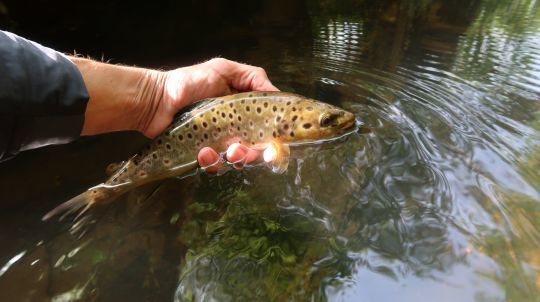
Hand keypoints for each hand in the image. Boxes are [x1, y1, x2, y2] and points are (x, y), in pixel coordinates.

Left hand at [75, 57, 276, 172]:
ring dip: (234, 158)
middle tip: (241, 150)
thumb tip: (276, 93)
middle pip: (255, 148)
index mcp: (243, 109)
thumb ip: (253, 77)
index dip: (273, 140)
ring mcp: (219, 141)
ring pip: (236, 159)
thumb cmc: (189, 81)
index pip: (266, 127)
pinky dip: (211, 161)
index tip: (274, 149)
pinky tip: (203, 152)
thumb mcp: (223, 69)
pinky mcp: (202, 153)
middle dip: (253, 153)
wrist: (156, 99)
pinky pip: (214, 164)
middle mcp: (234, 127)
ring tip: (225, 151)